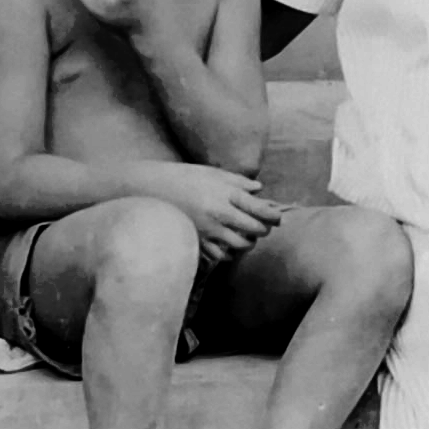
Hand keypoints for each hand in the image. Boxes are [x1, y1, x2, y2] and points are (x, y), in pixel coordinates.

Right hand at [143, 161, 283, 255]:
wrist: (151, 190)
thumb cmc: (183, 177)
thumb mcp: (212, 173)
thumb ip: (238, 181)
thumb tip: (259, 189)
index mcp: (226, 193)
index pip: (260, 209)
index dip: (274, 215)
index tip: (277, 217)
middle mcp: (220, 213)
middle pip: (255, 229)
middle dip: (264, 229)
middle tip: (264, 227)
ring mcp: (209, 230)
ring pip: (242, 245)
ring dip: (249, 242)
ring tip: (247, 236)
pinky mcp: (197, 242)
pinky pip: (222, 255)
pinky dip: (230, 252)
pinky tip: (228, 244)